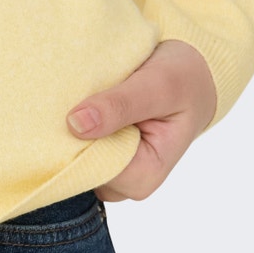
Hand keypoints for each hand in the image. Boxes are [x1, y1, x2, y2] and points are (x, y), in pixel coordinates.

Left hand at [66, 38, 217, 201]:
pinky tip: (73, 99)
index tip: (61, 109)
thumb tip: (75, 125)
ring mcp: (115, 167)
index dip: (73, 142)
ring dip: (66, 127)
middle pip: (80, 167)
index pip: (93, 171)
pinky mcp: (105, 151)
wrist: (192, 72)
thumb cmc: (181, 79)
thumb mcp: (157, 86)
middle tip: (61, 95)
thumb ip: (120, 105)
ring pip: (75, 156)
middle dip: (65, 135)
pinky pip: (77, 143)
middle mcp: (129, 179)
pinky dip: (73, 121)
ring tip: (69, 94)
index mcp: (146, 175)